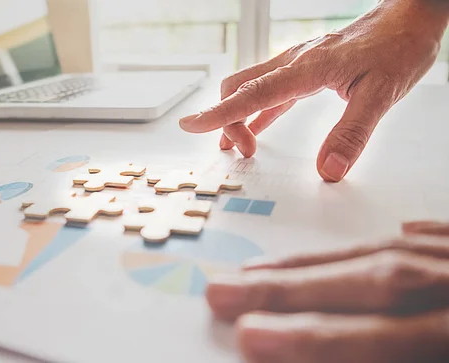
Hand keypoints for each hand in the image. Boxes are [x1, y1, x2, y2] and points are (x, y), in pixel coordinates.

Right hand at [180, 0, 448, 181]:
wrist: (410, 18)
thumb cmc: (397, 48)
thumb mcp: (381, 95)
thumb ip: (352, 134)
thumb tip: (328, 170)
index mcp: (306, 68)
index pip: (252, 94)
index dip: (218, 113)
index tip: (190, 125)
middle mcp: (294, 63)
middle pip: (240, 88)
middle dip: (228, 121)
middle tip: (242, 152)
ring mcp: (298, 64)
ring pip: (251, 87)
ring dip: (238, 115)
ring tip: (240, 146)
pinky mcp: (306, 69)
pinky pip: (271, 90)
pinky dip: (257, 111)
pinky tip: (257, 128)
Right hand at [206, 221, 448, 362]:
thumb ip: (388, 352)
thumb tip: (314, 352)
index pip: (380, 336)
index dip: (312, 336)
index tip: (251, 336)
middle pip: (370, 280)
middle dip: (289, 288)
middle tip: (226, 292)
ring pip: (387, 250)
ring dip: (316, 263)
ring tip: (262, 271)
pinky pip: (429, 235)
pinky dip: (385, 242)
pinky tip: (356, 247)